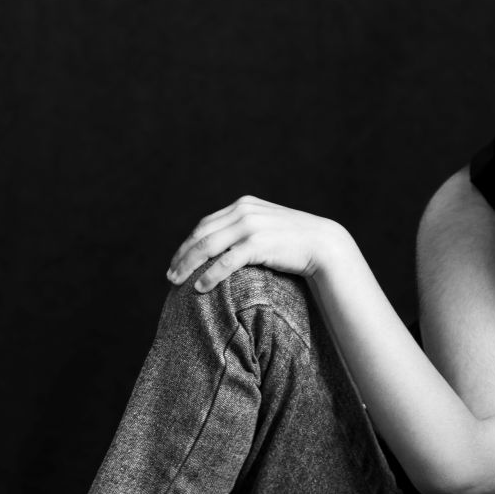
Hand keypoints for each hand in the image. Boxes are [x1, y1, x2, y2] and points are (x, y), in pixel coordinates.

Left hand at [168, 196, 349, 293]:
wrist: (324, 245)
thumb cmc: (294, 243)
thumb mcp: (267, 227)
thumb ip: (245, 229)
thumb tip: (223, 246)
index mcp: (243, 205)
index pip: (205, 225)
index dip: (187, 244)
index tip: (176, 261)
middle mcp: (244, 211)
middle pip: (201, 234)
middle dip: (183, 256)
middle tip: (170, 276)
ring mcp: (251, 226)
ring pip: (208, 247)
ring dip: (189, 266)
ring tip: (177, 283)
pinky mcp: (259, 243)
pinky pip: (226, 261)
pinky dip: (210, 275)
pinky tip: (200, 288)